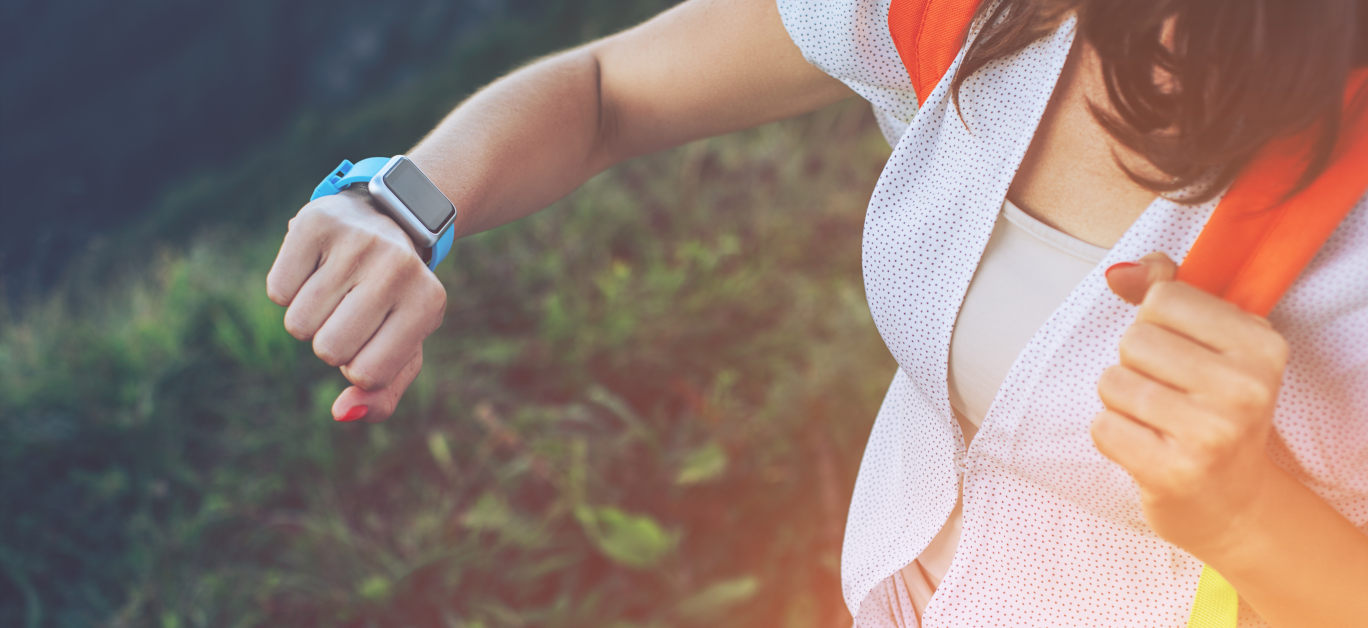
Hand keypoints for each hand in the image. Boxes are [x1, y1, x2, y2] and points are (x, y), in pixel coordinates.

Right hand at [266, 188, 446, 421]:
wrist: (389, 219)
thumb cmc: (394, 300)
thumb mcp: (402, 348)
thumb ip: (382, 396)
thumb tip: (343, 413)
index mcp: (428, 304)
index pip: (367, 375)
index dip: (358, 366)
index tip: (373, 337)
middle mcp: (399, 268)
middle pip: (328, 350)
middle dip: (331, 344)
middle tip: (351, 311)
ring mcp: (359, 242)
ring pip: (299, 324)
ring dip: (309, 319)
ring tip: (335, 289)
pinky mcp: (317, 223)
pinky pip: (278, 291)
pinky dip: (288, 289)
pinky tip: (315, 269)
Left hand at [1092, 252, 1289, 558]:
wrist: (1229, 503)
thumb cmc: (1210, 410)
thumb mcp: (1207, 344)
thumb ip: (1163, 293)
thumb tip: (1117, 272)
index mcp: (1261, 344)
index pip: (1163, 297)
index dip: (1155, 323)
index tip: (1183, 357)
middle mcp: (1246, 387)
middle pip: (1134, 339)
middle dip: (1134, 365)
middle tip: (1168, 396)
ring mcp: (1213, 433)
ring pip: (1112, 381)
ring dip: (1120, 401)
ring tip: (1156, 422)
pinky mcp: (1175, 472)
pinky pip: (1103, 426)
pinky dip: (1111, 434)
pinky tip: (1144, 447)